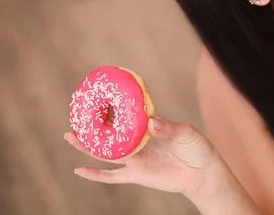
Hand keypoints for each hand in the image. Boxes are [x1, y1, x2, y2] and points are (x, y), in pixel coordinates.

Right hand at [65, 117, 221, 198]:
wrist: (203, 173)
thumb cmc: (196, 148)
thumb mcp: (185, 133)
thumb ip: (168, 128)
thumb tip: (151, 124)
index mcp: (149, 126)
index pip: (127, 114)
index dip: (113, 106)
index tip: (98, 97)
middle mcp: (138, 141)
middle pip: (111, 132)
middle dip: (93, 125)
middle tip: (76, 117)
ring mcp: (135, 159)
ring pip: (106, 152)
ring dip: (88, 146)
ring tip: (70, 136)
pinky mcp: (136, 174)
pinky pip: (112, 176)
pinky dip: (96, 174)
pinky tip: (79, 170)